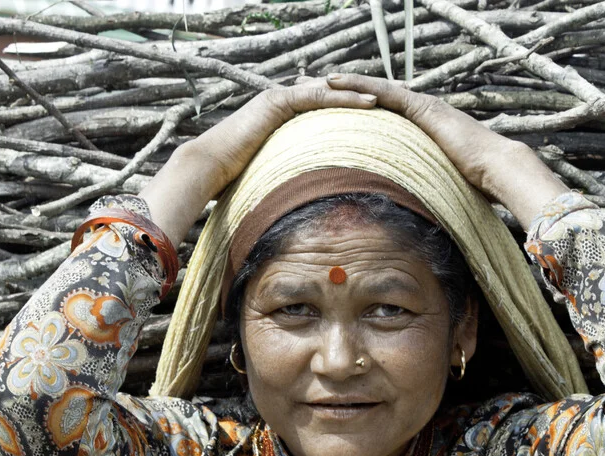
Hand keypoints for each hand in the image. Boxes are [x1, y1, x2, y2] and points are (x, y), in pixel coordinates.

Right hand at [141, 82, 378, 246]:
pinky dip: (342, 98)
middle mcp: (284, 104)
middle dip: (362, 95)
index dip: (353, 111)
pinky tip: (367, 102)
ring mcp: (279, 99)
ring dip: (359, 93)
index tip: (382, 118)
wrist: (207, 169)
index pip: (326, 110)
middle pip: (331, 96)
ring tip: (389, 96)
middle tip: (397, 97)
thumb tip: (312, 215)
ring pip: (328, 92)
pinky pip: (316, 96)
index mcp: (286, 121)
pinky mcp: (276, 100)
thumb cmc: (235, 182)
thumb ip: (294, 185)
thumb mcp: (276, 180)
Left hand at [322, 73, 568, 229]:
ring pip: (376, 90)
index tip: (337, 110)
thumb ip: (419, 190)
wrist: (497, 171)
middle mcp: (422, 112)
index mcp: (423, 129)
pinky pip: (384, 92)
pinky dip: (359, 85)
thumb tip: (404, 216)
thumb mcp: (436, 185)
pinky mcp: (423, 108)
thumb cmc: (474, 185)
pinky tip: (335, 82)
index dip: (361, 110)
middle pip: (378, 98)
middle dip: (349, 93)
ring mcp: (423, 107)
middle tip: (318, 88)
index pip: (387, 114)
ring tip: (319, 81)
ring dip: (347, 84)